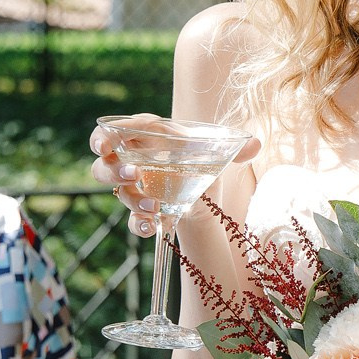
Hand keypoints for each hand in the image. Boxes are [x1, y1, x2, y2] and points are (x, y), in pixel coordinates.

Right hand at [89, 113, 259, 237]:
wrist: (206, 189)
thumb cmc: (202, 159)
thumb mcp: (218, 151)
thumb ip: (236, 148)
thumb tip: (255, 144)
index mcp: (147, 136)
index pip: (114, 131)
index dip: (103, 137)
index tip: (104, 145)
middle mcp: (134, 160)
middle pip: (105, 163)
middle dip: (112, 170)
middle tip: (134, 175)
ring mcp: (135, 187)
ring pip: (117, 192)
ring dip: (131, 198)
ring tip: (153, 204)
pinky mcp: (143, 210)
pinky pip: (132, 219)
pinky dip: (138, 224)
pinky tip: (151, 226)